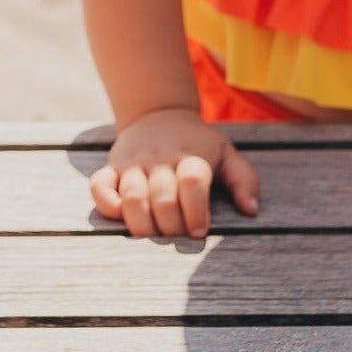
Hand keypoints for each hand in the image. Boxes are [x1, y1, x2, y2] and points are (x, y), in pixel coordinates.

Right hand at [89, 107, 260, 237]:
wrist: (161, 113)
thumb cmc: (198, 144)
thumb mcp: (226, 153)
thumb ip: (244, 180)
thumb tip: (251, 211)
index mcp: (193, 154)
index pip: (193, 181)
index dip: (197, 210)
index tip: (200, 230)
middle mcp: (162, 157)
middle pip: (162, 197)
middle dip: (171, 226)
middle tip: (178, 238)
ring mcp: (134, 162)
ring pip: (132, 197)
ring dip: (142, 224)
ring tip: (154, 236)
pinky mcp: (111, 167)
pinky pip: (100, 186)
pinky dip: (106, 204)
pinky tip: (120, 216)